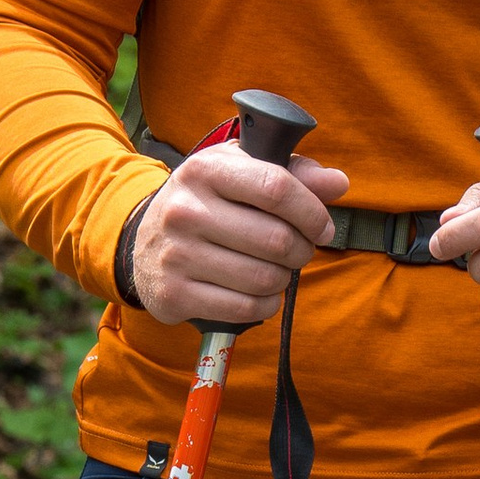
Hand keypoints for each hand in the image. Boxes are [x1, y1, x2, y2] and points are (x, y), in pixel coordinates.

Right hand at [128, 139, 345, 327]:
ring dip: (284, 279)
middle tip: (299, 250)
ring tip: (276, 270)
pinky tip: (260, 293)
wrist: (142, 240)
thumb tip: (338, 183)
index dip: (312, 212)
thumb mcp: (240, 173)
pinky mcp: (174, 294)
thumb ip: (292, 174)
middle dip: (302, 250)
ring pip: (265, 278)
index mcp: (205, 170)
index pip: (276, 188)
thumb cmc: (208, 202)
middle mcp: (185, 210)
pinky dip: (266, 304)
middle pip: (277, 239)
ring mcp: (176, 254)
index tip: (322, 226)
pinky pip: (246, 308)